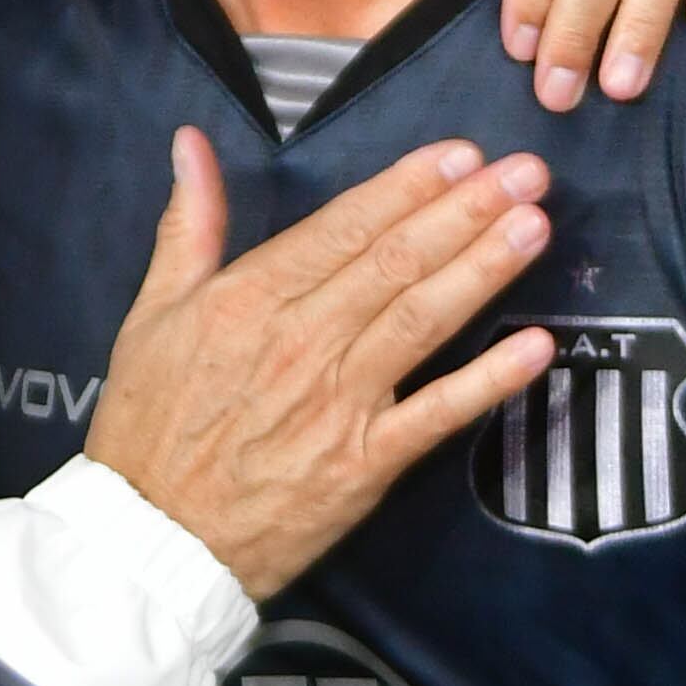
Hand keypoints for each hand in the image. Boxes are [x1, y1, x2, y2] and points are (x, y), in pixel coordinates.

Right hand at [87, 126, 552, 599]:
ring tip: (534, 226)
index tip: (460, 155)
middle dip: (466, 211)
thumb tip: (193, 145)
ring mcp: (336, 404)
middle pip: (396, 263)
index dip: (408, 188)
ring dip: (482, 270)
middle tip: (526, 172)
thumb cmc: (150, 429)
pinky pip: (435, 415)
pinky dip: (487, 381)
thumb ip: (188, 226)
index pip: (344, 228)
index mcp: (249, 299)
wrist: (152, 540)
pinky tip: (535, 347)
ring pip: (421, 321)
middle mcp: (300, 342)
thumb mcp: (152, 315)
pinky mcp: (362, 465)